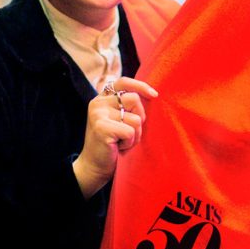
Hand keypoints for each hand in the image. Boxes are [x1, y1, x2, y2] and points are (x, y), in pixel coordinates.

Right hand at [73, 77, 157, 198]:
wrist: (94, 166)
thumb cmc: (112, 144)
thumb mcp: (118, 120)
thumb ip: (126, 106)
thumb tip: (151, 94)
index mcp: (101, 98)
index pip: (123, 82)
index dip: (140, 86)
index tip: (154, 95)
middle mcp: (98, 103)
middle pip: (134, 99)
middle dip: (140, 117)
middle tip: (129, 132)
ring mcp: (98, 115)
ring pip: (135, 119)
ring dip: (134, 134)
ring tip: (122, 141)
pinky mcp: (102, 128)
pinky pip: (130, 132)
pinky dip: (129, 143)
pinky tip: (119, 147)